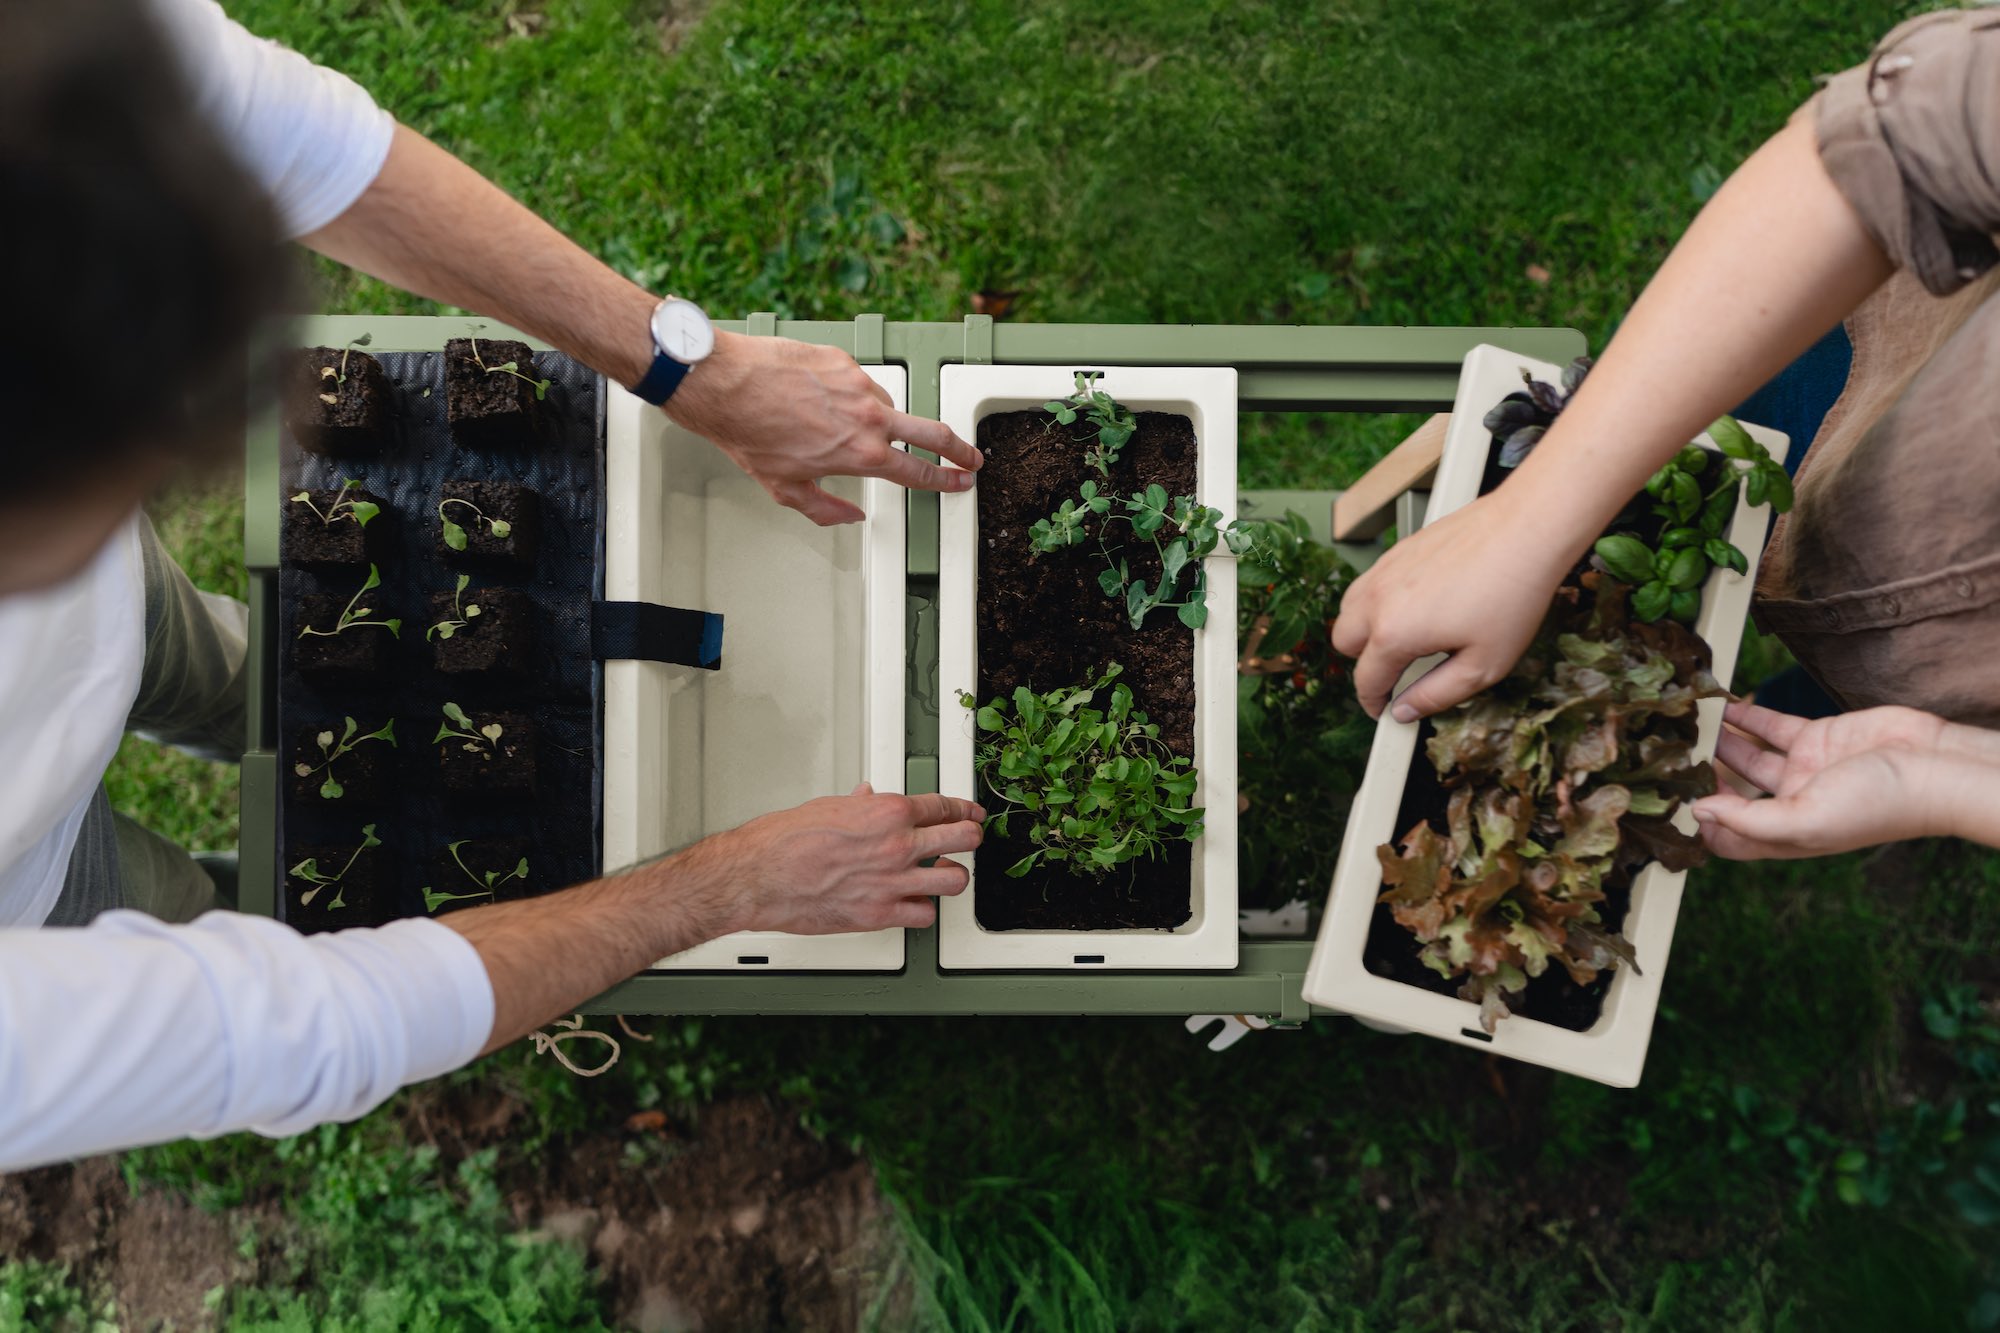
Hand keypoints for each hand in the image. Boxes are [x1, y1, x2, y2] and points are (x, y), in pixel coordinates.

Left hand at [668, 331, 981, 525]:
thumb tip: (849, 517)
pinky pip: (858, 382)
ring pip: (887, 406)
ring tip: (846, 427)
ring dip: (882, 420)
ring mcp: (858, 384)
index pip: (918, 472)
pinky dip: (849, 395)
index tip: (961, 481)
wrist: (723, 383)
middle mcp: (868, 417)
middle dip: (958, 447)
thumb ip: (826, 509)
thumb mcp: (785, 488)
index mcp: (861, 455)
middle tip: (968, 455)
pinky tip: (821, 400)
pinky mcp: (842, 359)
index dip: (945, 480)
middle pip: (932, 433)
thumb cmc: (748, 433)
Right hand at [694, 783, 983, 933]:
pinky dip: (922, 909)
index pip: (944, 806)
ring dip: (952, 877)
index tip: (970, 813)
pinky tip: (915, 903)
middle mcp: (898, 846)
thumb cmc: (784, 841)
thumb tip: (869, 797)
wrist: (760, 876)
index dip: (964, 809)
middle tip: (970, 838)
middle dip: (971, 837)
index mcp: (888, 812)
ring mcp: (893, 882)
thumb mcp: (828, 807)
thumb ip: (859, 805)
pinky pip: (924, 915)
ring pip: (955, 881)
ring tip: (945, 874)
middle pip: (964, 839)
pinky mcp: (880, 914)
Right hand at [1330, 489, 1576, 719]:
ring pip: (1349, 608)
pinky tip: (1416, 605)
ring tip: (1403, 638)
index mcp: (1395, 633)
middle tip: (1395, 673)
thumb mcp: (1484, 665)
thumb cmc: (1511, 592)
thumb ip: (1437, 695)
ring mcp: (1385, 569)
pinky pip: (1370, 582)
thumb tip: (1405, 711)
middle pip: (1343, 642)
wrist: (1526, 530)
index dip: (1374, 703)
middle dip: (1363, 663)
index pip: (1366, 680)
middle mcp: (1378, 599)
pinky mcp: (1398, 550)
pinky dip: (1379, 601)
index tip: (1386, 710)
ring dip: (1364, 629)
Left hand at [1690, 702, 1954, 858]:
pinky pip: (1769, 726)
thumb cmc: (1879, 805)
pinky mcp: (1814, 737)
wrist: (1933, 766)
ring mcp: (1800, 769)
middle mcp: (1788, 805)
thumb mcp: (1806, 821)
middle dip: (1701, 779)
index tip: (1670, 804)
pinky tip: (1719, 705)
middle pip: (1731, 796)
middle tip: (1669, 757)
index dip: (1702, 825)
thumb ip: (1749, 820)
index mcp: (1785, 836)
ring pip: (1745, 757)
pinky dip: (1744, 716)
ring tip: (1687, 727)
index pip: (1730, 838)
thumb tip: (1699, 813)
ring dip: (1717, 743)